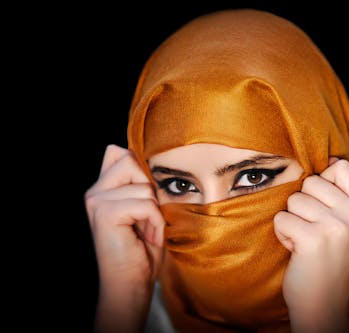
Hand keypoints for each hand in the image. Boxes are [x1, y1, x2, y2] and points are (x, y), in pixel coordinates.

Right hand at [85, 144, 164, 332]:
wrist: (131, 284)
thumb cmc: (143, 249)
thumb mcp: (147, 209)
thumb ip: (142, 183)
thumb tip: (148, 158)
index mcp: (103, 188)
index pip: (120, 152)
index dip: (141, 171)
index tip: (146, 201)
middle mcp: (95, 191)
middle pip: (132, 161)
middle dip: (150, 191)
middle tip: (147, 218)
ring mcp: (97, 201)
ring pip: (144, 187)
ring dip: (156, 213)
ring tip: (147, 231)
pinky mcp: (105, 213)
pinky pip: (146, 204)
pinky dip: (156, 223)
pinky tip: (148, 238)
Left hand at [274, 158, 348, 332]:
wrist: (323, 302)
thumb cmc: (328, 259)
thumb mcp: (347, 225)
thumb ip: (340, 195)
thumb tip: (330, 160)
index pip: (342, 167)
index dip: (323, 180)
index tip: (322, 205)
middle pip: (312, 181)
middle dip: (303, 205)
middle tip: (312, 229)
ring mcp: (336, 227)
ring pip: (294, 199)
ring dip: (291, 221)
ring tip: (305, 241)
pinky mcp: (313, 239)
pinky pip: (281, 218)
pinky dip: (282, 234)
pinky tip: (296, 250)